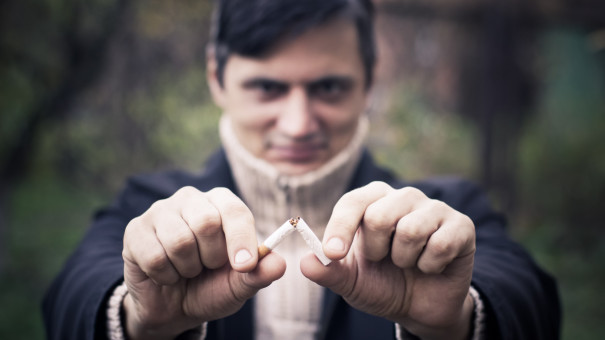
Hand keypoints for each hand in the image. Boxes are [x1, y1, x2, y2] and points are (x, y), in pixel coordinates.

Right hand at [121, 187, 285, 339]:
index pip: (234, 210)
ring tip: (187, 270)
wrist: (173, 307)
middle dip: (211, 257)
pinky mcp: (135, 230)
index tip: (243, 266)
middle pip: (206, 222)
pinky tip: (166, 274)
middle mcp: (191, 199)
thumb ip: (259, 274)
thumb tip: (279, 264)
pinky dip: (165, 276)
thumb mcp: (239, 285)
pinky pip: (154, 256)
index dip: (241, 239)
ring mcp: (160, 211)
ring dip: (187, 269)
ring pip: (179, 240)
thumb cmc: (211, 287)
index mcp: (221, 203)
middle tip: (207, 267)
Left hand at [301, 182, 475, 339]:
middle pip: (379, 215)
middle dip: (376, 250)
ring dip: (404, 260)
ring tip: (408, 262)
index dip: (340, 227)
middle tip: (384, 259)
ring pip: (410, 230)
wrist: (420, 307)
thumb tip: (305, 262)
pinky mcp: (461, 225)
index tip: (334, 254)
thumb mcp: (351, 282)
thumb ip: (328, 271)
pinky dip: (431, 266)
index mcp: (372, 201)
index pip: (352, 202)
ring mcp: (434, 208)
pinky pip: (440, 244)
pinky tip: (432, 266)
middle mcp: (403, 196)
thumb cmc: (382, 284)